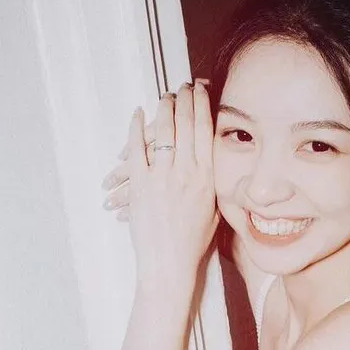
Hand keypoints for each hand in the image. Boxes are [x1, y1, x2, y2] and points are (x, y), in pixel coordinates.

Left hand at [102, 81, 217, 295]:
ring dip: (164, 109)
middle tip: (183, 84)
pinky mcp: (140, 186)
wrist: (169, 264)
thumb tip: (214, 160)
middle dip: (185, 99)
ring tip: (165, 96)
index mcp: (207, 179)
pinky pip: (137, 149)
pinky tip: (137, 114)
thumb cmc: (192, 241)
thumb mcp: (214, 209)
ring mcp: (162, 178)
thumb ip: (214, 183)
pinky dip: (136, 129)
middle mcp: (186, 174)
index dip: (203, 105)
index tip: (202, 89)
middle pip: (186, 125)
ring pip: (163, 132)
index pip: (207, 132)